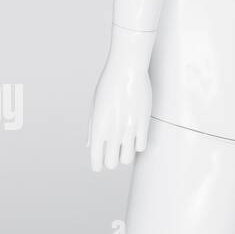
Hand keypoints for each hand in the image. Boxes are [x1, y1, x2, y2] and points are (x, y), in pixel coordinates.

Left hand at [87, 27, 154, 170]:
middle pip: (112, 162)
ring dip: (125, 154)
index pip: (96, 159)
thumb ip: (92, 129)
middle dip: (111, 160)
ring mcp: (129, 127)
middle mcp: (113, 130)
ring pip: (128, 158)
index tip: (99, 163)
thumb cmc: (109, 85)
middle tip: (112, 152)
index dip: (97, 164)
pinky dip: (138, 145)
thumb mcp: (95, 107)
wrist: (127, 69)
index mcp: (98, 128)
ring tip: (125, 145)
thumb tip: (90, 146)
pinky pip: (142, 145)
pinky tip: (135, 136)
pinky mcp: (144, 122)